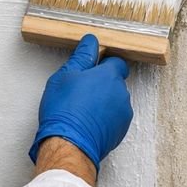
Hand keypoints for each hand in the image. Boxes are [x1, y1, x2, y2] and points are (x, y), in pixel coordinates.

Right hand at [28, 34, 132, 169]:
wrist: (69, 145)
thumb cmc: (64, 110)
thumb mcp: (65, 76)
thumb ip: (82, 56)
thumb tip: (91, 41)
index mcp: (109, 76)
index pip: (117, 62)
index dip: (104, 65)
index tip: (92, 70)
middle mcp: (121, 93)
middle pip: (116, 82)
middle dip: (102, 85)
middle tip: (81, 92)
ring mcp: (123, 113)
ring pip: (115, 101)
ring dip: (104, 102)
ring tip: (82, 110)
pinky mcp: (121, 131)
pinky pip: (115, 118)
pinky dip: (105, 119)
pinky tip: (87, 122)